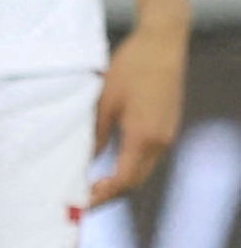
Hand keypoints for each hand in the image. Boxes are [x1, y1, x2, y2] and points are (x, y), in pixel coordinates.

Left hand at [89, 20, 186, 208]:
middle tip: (79, 204)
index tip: (79, 205)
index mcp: (145, 137)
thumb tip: (81, 163)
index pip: (123, 181)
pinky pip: (146, 157)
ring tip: (89, 189)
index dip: (101, 197)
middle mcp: (161, 141)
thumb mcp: (103, 102)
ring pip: (142, 170)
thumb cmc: (130, 68)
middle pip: (134, 181)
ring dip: (118, 183)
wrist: (162, 43)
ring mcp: (167, 134)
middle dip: (108, 196)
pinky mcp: (166, 127)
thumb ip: (94, 136)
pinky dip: (126, 168)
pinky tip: (107, 169)